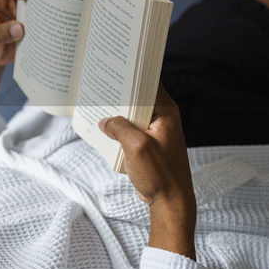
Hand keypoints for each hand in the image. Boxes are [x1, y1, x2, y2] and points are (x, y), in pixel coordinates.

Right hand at [99, 84, 196, 257]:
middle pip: (139, 97)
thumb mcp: (136, 146)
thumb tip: (104, 120)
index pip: (150, 82)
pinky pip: (132, 130)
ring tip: (98, 106)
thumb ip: (119, 127)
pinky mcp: (150, 145)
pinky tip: (105, 130)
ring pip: (134, 114)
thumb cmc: (160, 175)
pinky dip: (120, 129)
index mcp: (166, 112)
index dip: (133, 72)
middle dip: (120, 93)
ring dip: (118, 113)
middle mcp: (164, 118)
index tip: (115, 64)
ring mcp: (157, 132)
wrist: (170, 203)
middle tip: (100, 84)